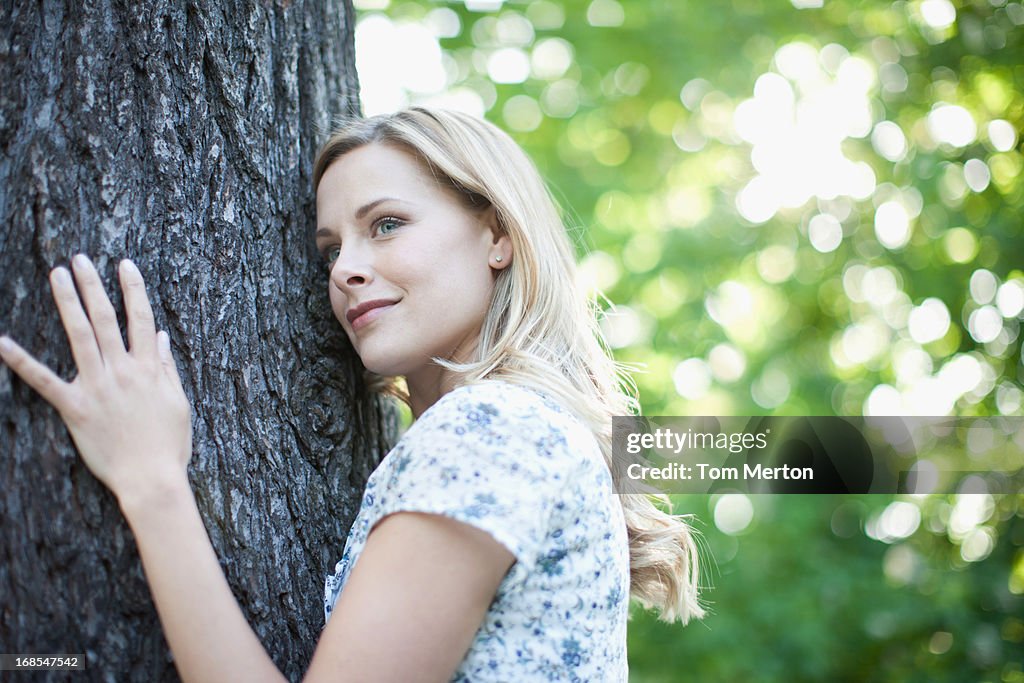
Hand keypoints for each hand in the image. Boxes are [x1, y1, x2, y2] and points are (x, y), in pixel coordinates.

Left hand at [0, 254, 192, 504]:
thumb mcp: (178, 402)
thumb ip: (167, 368)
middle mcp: (123, 370)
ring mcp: (97, 387)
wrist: (151, 479)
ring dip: (68, 302)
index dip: (133, 289)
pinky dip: (20, 360)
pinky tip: (1, 341)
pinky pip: (43, 380)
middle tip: (80, 259)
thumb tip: (161, 337)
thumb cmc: (169, 445)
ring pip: (79, 336)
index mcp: (150, 368)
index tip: (124, 265)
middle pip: (105, 319)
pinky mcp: (75, 408)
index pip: (141, 319)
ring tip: (58, 275)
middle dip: (93, 286)